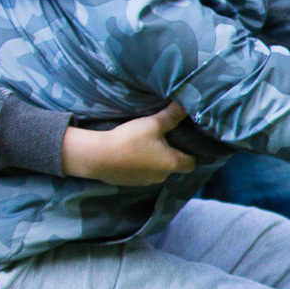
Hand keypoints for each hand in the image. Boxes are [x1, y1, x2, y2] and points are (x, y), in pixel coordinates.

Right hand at [62, 102, 199, 185]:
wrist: (98, 157)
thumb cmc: (130, 140)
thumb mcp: (153, 124)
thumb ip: (171, 116)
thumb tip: (187, 106)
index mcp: (172, 163)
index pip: (192, 163)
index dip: (192, 153)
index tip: (187, 142)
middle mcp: (162, 176)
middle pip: (174, 165)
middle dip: (172, 154)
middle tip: (166, 138)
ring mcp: (146, 181)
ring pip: (157, 169)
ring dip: (155, 159)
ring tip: (148, 144)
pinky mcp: (131, 182)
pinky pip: (142, 173)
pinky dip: (141, 164)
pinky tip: (132, 152)